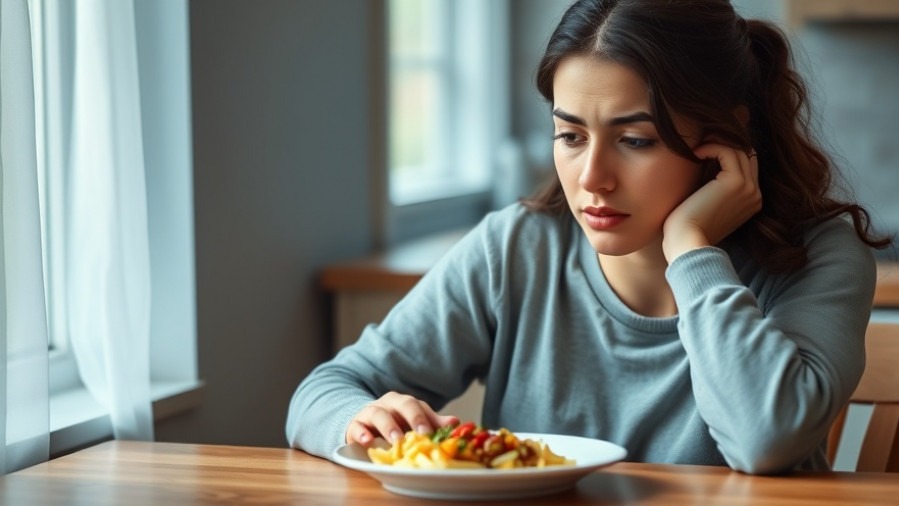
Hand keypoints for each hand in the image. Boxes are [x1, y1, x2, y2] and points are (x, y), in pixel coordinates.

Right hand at [346, 391, 458, 446]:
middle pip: (402, 403)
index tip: (434, 433)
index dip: (426, 418)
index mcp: (403, 403)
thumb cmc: (392, 425)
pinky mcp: (354, 425)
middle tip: (421, 433)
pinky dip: (361, 433)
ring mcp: (370, 413)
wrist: (362, 425)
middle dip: (413, 417)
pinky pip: (356, 427)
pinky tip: (367, 441)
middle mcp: (388, 404)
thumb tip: (455, 422)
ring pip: (378, 413)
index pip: (417, 405)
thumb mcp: (412, 424)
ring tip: (397, 440)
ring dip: (388, 426)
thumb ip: (432, 423)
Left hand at [662, 143, 761, 262]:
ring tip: (696, 147)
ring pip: (739, 149)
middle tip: (701, 142)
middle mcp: (755, 194)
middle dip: (725, 143)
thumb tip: (704, 166)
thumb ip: (713, 190)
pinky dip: (711, 147)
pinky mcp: (736, 183)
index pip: (747, 166)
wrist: (687, 243)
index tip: (705, 150)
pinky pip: (728, 151)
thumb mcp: (706, 206)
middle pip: (747, 154)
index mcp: (751, 201)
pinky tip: (695, 153)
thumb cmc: (689, 229)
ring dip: (716, 142)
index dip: (728, 153)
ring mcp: (748, 188)